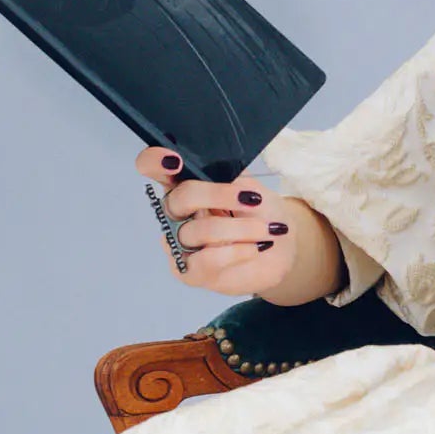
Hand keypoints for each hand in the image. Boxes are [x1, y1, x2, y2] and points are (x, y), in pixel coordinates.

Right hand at [133, 146, 300, 294]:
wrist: (281, 245)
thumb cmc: (259, 212)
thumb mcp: (249, 185)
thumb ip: (228, 176)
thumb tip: (221, 171)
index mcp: (184, 184)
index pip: (153, 167)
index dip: (154, 161)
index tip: (175, 161)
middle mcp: (175, 214)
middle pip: (179, 198)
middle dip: (218, 195)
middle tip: (252, 200)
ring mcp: (179, 244)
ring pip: (200, 230)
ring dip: (241, 228)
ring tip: (266, 229)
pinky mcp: (191, 272)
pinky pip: (208, 259)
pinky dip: (238, 250)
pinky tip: (257, 247)